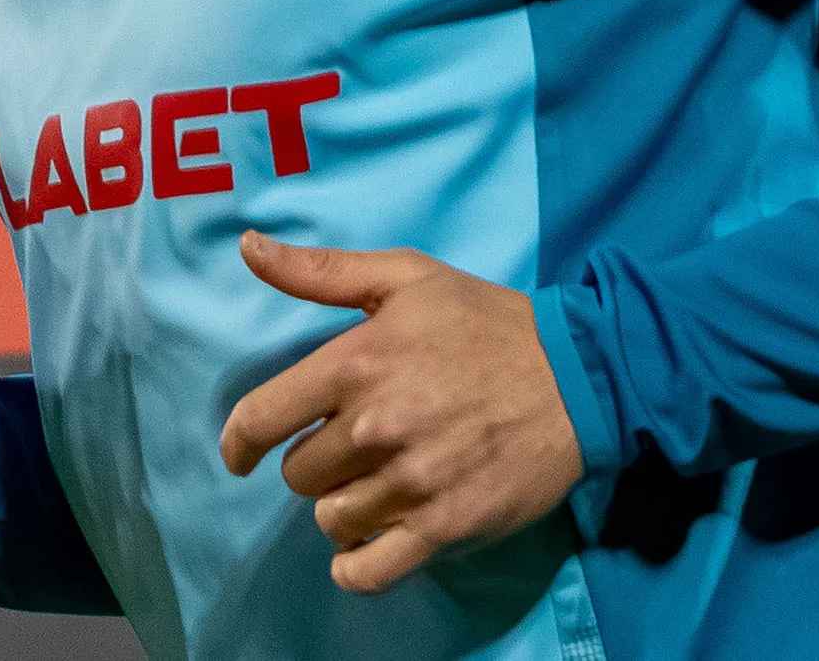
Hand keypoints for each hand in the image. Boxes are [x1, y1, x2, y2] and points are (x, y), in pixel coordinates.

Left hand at [219, 233, 584, 594]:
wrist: (578, 375)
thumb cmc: (487, 322)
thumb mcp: (407, 277)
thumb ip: (322, 271)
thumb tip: (249, 247)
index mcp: (357, 362)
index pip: (261, 418)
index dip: (240, 443)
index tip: (241, 453)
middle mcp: (375, 426)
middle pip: (299, 475)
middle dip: (318, 462)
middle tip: (358, 443)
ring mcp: (410, 481)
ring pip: (332, 520)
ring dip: (345, 506)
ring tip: (379, 481)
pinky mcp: (444, 525)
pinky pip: (368, 571)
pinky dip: (358, 565)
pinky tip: (370, 543)